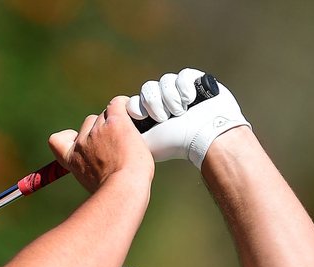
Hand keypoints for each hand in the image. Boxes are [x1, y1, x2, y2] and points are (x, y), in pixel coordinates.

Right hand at [48, 96, 153, 193]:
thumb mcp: (93, 186)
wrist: (124, 189)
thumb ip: (93, 172)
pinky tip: (135, 115)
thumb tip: (103, 173)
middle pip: (89, 123)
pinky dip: (126, 106)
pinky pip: (118, 104)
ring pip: (106, 114)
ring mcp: (98, 131)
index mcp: (72, 159)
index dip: (69, 137)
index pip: (56, 140)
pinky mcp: (115, 123)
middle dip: (103, 130)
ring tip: (131, 139)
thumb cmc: (115, 194)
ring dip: (117, 122)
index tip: (80, 142)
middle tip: (119, 146)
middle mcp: (82, 143)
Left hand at [127, 68, 250, 167]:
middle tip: (164, 118)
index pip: (133, 101)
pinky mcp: (195, 81)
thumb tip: (109, 132)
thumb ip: (124, 135)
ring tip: (180, 113)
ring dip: (171, 98)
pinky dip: (185, 88)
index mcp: (150, 114)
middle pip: (147, 89)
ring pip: (164, 81)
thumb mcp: (145, 143)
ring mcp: (179, 91)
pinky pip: (182, 75)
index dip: (136, 106)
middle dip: (155, 104)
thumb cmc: (175, 143)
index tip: (142, 117)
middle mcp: (163, 101)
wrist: (205, 137)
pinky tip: (192, 101)